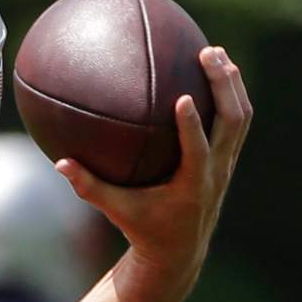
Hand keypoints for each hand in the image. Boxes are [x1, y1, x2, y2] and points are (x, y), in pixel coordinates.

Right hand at [56, 46, 252, 290]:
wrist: (179, 249)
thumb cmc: (143, 228)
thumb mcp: (115, 211)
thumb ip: (89, 188)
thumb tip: (61, 162)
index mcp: (192, 185)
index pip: (197, 151)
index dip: (192, 125)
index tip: (184, 96)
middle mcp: (216, 172)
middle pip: (231, 122)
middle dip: (223, 86)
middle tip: (208, 53)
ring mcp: (226, 164)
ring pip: (241, 117)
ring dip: (232, 84)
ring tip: (216, 52)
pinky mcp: (227, 158)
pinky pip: (236, 121)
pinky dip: (231, 93)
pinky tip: (217, 70)